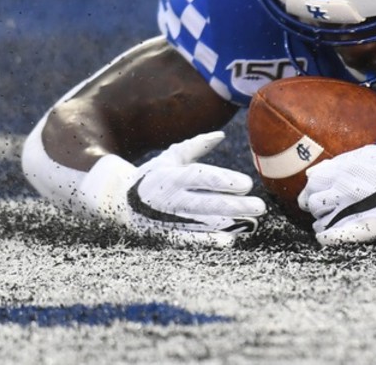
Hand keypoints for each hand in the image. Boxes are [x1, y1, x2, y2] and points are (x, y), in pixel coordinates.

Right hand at [83, 131, 266, 247]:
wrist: (115, 201)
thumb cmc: (151, 175)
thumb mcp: (170, 158)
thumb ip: (196, 146)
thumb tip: (221, 134)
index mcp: (171, 175)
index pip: (200, 178)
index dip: (224, 181)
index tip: (248, 184)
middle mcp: (169, 198)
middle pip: (206, 204)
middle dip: (234, 206)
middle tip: (260, 207)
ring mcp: (166, 219)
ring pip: (201, 223)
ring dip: (228, 224)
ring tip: (252, 223)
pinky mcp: (163, 235)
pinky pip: (187, 240)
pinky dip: (207, 241)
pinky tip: (229, 241)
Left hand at [298, 145, 375, 244]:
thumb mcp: (371, 155)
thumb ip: (340, 161)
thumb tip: (313, 173)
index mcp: (344, 170)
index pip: (312, 182)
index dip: (314, 188)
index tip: (321, 192)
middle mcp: (341, 190)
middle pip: (310, 202)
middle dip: (315, 204)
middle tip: (327, 206)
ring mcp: (346, 212)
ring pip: (317, 221)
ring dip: (323, 221)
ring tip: (335, 219)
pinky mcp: (354, 232)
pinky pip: (325, 237)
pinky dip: (326, 236)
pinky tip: (333, 233)